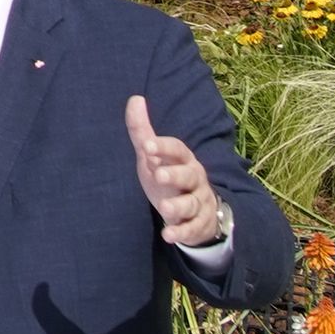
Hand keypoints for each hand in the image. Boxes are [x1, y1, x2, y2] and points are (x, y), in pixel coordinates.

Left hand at [127, 96, 227, 246]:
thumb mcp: (154, 157)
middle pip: (188, 174)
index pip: (177, 149)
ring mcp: (199, 202)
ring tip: (165, 208)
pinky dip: (182, 233)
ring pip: (192, 203)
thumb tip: (135, 98)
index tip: (146, 146)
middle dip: (175, 174)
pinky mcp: (199, 224)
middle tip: (159, 174)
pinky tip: (168, 235)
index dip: (163, 147)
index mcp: (184, 159)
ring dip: (179, 206)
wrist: (199, 210)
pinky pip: (192, 229)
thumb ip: (143, 132)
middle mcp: (195, 179)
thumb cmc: (171, 178)